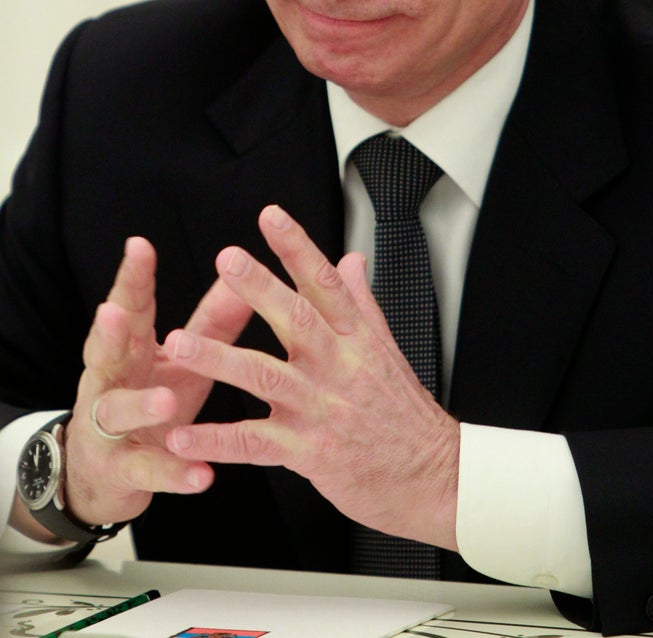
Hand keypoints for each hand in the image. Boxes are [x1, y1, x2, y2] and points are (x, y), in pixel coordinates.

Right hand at [62, 236, 253, 528]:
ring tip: (165, 401)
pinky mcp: (122, 472)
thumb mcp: (182, 360)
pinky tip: (202, 475)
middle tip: (114, 312)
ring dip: (141, 406)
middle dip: (108, 333)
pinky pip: (148, 472)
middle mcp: (110, 383)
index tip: (138, 245)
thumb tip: (245, 272)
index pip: (129, 308)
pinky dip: (174, 473)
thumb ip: (212, 321)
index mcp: (129, 349)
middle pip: (104, 353)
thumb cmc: (152, 399)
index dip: (132, 279)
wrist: (106, 474)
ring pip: (117, 413)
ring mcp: (109, 430)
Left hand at [163, 205, 459, 549]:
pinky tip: (180, 434)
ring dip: (218, 359)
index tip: (271, 216)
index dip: (298, 247)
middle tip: (228, 259)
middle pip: (297, 318)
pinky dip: (214, 440)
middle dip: (259, 287)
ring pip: (265, 376)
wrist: (433, 475)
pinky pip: (253, 443)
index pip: (327, 282)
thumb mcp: (389, 348)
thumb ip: (362, 300)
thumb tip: (351, 259)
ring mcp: (322, 408)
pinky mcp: (308, 451)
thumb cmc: (405, 413)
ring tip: (179, 344)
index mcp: (357, 338)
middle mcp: (339, 366)